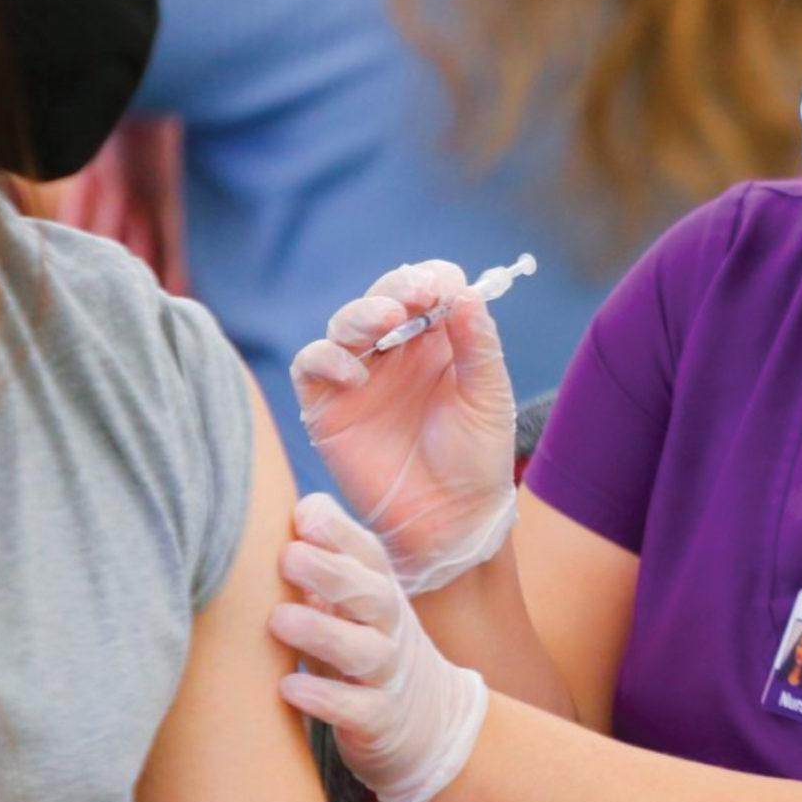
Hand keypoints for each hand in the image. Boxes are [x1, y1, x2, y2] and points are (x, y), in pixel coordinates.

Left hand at [273, 496, 488, 801]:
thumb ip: (322, 565)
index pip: (367, 553)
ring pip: (365, 651)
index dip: (339, 531)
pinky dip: (325, 698)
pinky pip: (357, 709)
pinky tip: (289, 687)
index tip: (304, 514)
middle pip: (370, 593)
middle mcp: (390, 627)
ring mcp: (389, 675)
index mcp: (379, 590)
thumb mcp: (351, 604)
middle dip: (332, 572)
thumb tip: (285, 513)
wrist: (431, 722)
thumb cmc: (367, 649)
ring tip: (279, 620)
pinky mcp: (380, 721)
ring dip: (323, 632)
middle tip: (287, 557)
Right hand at [290, 260, 516, 594]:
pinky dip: (326, 357)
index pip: (430, 288)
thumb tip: (467, 294)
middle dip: (397, 288)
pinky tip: (354, 372)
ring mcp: (360, 375)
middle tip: (414, 296)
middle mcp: (398, 351)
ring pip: (345, 323)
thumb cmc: (475, 459)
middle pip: (384, 296)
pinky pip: (312, 365)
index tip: (442, 287)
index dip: (433, 280)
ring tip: (388, 322)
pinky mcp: (328, 406)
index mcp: (440, 341)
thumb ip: (478, 345)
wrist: (450, 522)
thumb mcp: (488, 398)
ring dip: (363, 314)